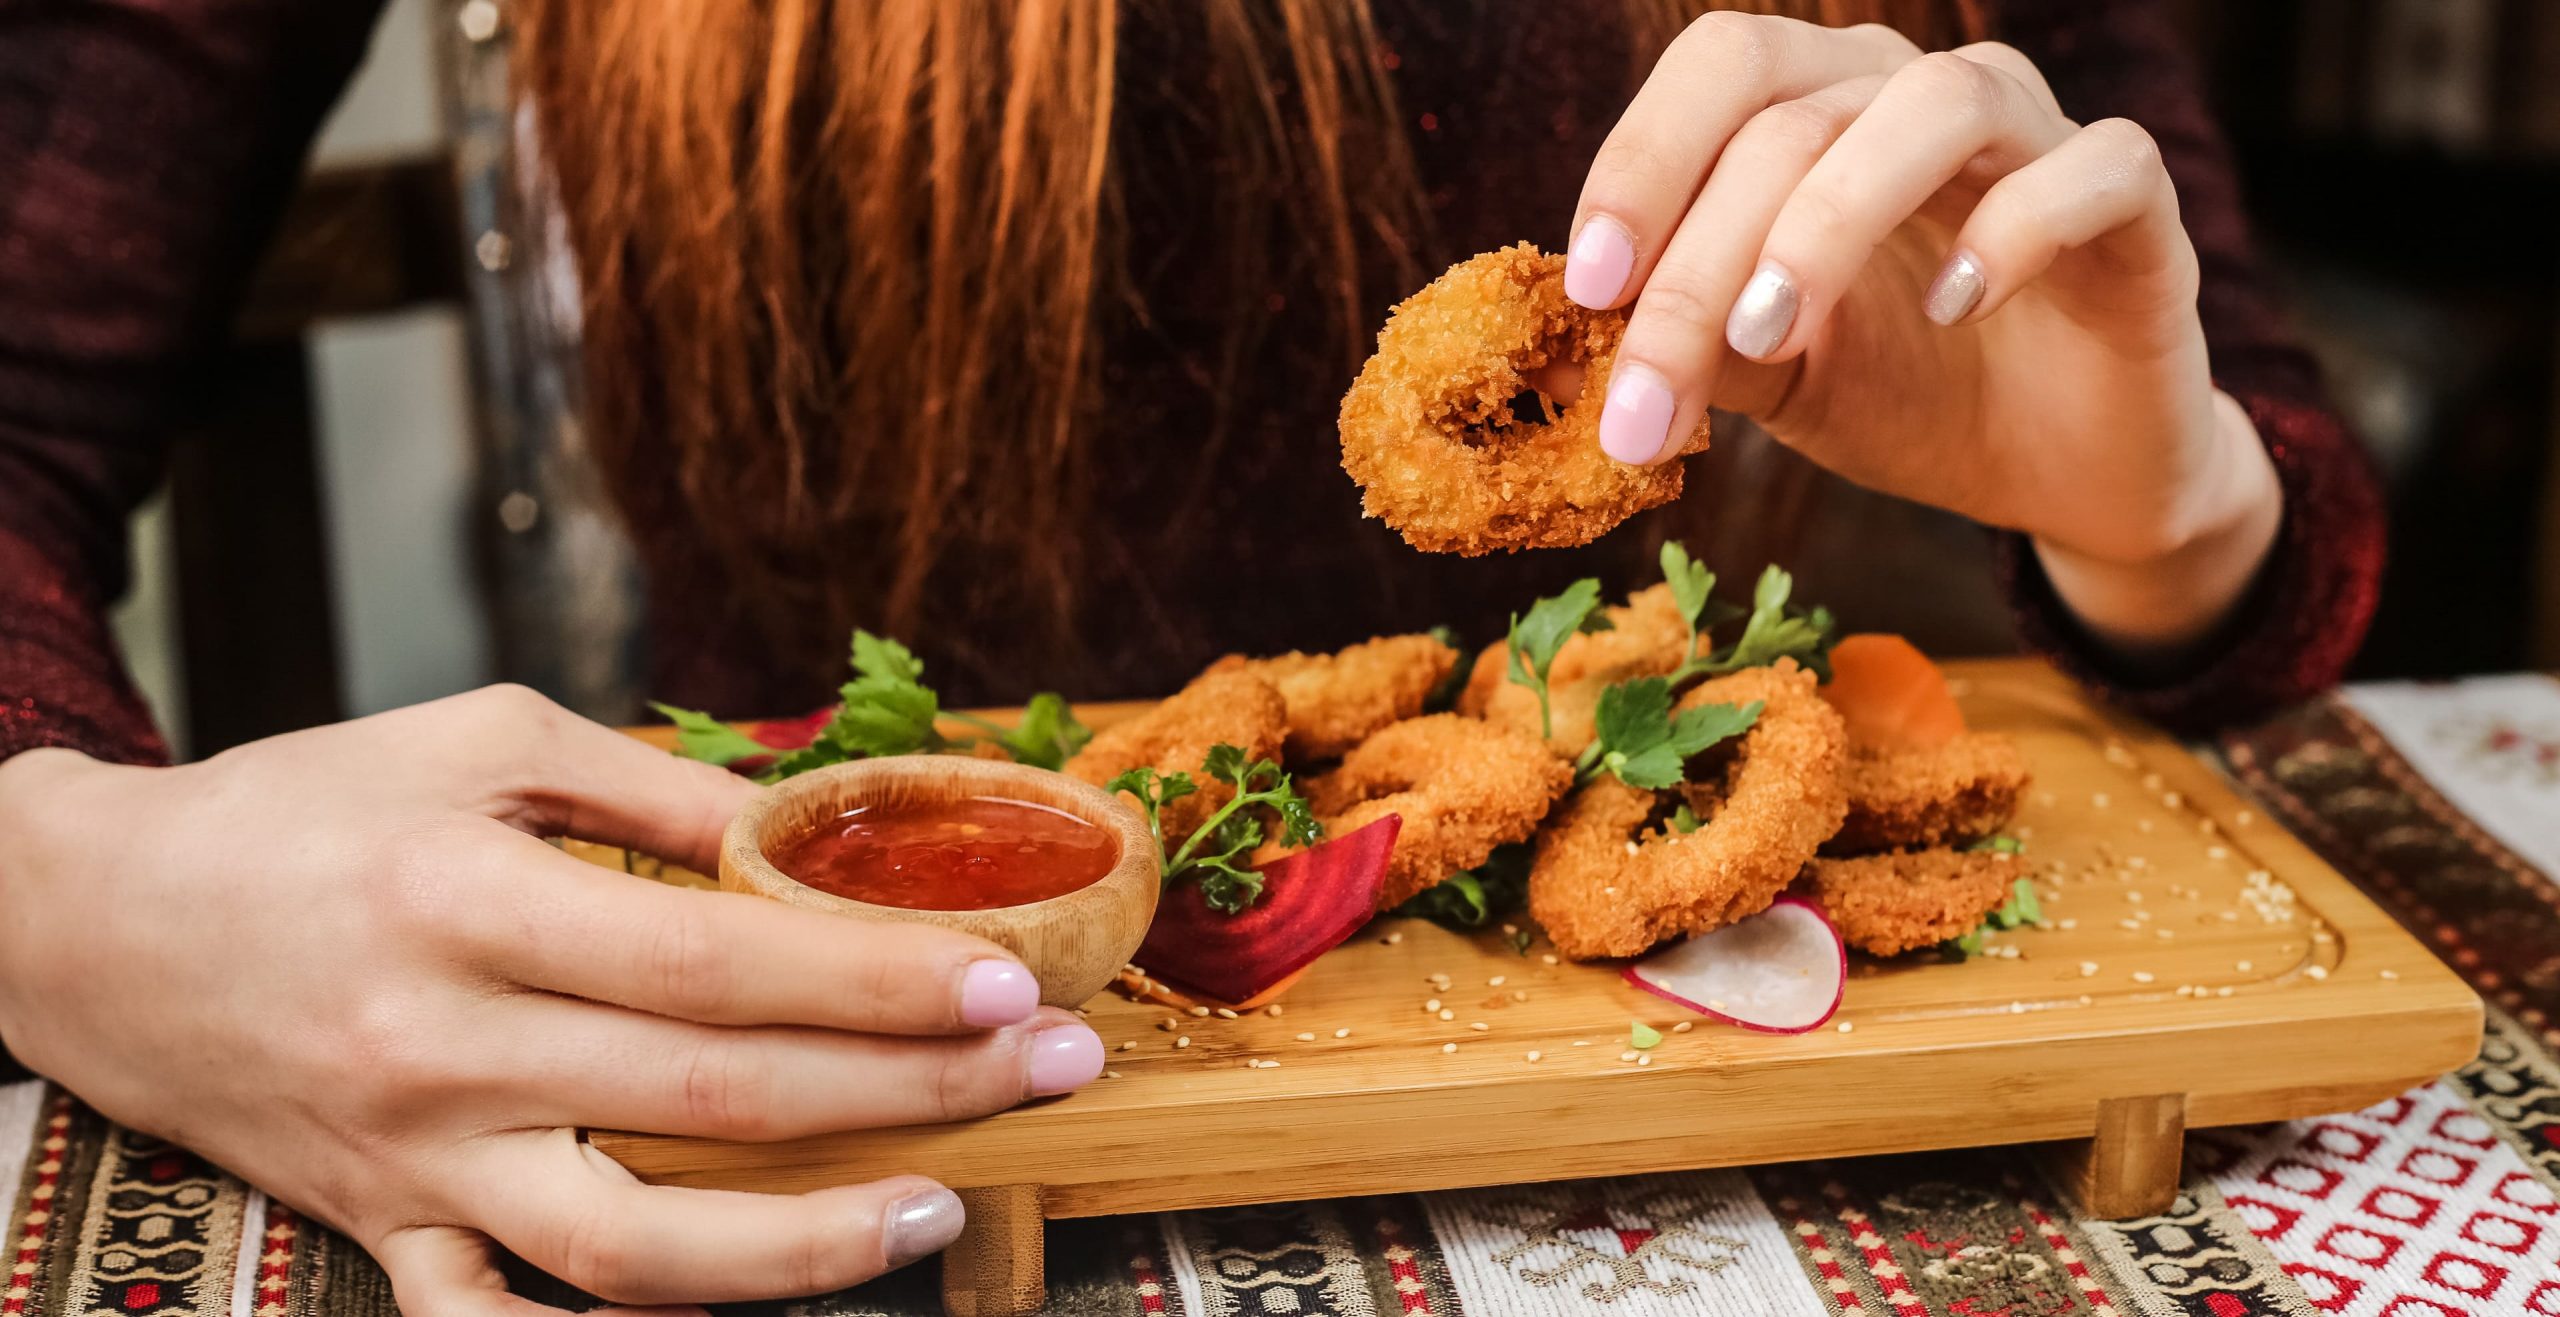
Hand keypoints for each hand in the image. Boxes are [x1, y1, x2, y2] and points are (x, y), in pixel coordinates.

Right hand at [0, 687, 1105, 1313]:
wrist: (88, 921)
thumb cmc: (297, 813)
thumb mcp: (476, 739)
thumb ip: (650, 788)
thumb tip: (806, 827)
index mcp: (476, 901)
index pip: (722, 962)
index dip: (881, 983)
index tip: (1009, 981)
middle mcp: (448, 1046)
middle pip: (719, 1099)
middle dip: (911, 1092)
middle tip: (1054, 1071)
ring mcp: (414, 1160)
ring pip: (628, 1248)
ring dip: (801, 1249)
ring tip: (935, 1212)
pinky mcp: (378, 1231)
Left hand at [1569, 14, 2281, 658]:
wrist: (2062, 471)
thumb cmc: (1911, 395)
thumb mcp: (1776, 379)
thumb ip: (1692, 346)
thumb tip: (1574, 350)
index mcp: (1822, 110)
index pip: (1722, 71)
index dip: (1642, 162)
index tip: (1588, 287)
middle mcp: (1919, 95)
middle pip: (1795, 114)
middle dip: (1702, 257)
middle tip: (1653, 390)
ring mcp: (2036, 136)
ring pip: (1935, 107)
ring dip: (1831, 220)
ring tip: (1769, 334)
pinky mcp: (2137, 202)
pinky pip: (2092, 167)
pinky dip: (2014, 229)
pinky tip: (1956, 307)